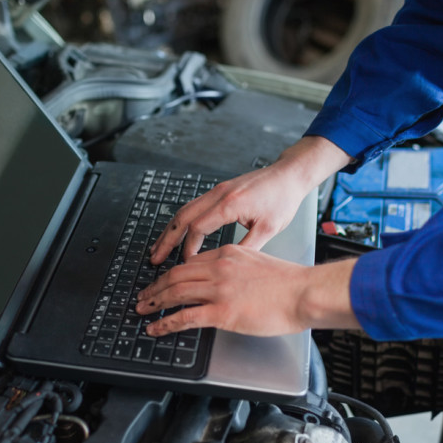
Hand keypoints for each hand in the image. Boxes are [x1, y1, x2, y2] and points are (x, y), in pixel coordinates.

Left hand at [136, 245, 360, 336]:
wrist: (303, 293)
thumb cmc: (289, 283)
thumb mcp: (258, 261)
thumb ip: (238, 266)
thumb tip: (226, 279)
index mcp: (227, 254)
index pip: (190, 262)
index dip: (172, 273)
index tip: (164, 281)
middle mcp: (218, 268)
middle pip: (176, 275)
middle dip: (155, 286)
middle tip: (144, 295)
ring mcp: (218, 290)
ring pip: (175, 293)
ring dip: (154, 301)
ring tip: (142, 310)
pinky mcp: (222, 312)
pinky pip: (184, 316)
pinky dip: (165, 322)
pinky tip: (155, 327)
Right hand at [149, 137, 350, 263]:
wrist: (289, 175)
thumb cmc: (282, 199)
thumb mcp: (268, 229)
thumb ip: (247, 248)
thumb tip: (227, 266)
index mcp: (229, 204)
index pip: (197, 228)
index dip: (188, 248)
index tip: (186, 265)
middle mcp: (218, 195)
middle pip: (182, 217)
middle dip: (166, 239)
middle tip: (154, 258)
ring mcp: (217, 191)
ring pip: (184, 210)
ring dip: (170, 230)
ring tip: (158, 247)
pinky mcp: (219, 191)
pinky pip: (194, 206)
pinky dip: (182, 221)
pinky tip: (178, 232)